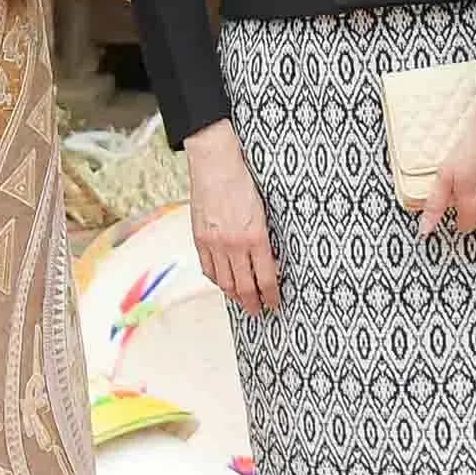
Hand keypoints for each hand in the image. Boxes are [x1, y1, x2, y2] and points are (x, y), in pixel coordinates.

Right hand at [182, 120, 279, 315]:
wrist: (215, 163)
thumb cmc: (244, 181)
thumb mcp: (264, 210)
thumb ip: (264, 238)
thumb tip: (268, 261)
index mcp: (256, 237)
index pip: (266, 278)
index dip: (272, 296)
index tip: (275, 304)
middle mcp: (234, 245)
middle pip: (244, 287)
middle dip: (253, 303)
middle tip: (259, 311)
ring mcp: (214, 244)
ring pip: (224, 282)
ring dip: (235, 296)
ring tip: (242, 301)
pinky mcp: (199, 239)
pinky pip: (208, 269)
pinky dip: (216, 280)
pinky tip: (223, 282)